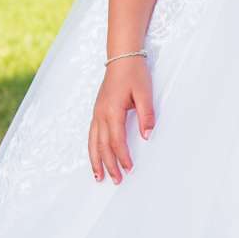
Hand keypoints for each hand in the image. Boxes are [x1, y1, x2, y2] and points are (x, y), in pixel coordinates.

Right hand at [89, 57, 155, 182]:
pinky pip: (91, 134)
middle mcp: (101, 114)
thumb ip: (146, 114)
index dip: (123, 157)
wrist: (122, 57)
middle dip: (109, 165)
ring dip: (96, 160)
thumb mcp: (145, 92)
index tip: (130, 169)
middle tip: (116, 180)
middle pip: (103, 145)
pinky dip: (92, 148)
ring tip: (98, 177)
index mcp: (112, 110)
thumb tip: (147, 136)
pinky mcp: (97, 110)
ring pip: (93, 142)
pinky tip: (94, 156)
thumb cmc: (134, 73)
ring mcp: (97, 112)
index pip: (117, 140)